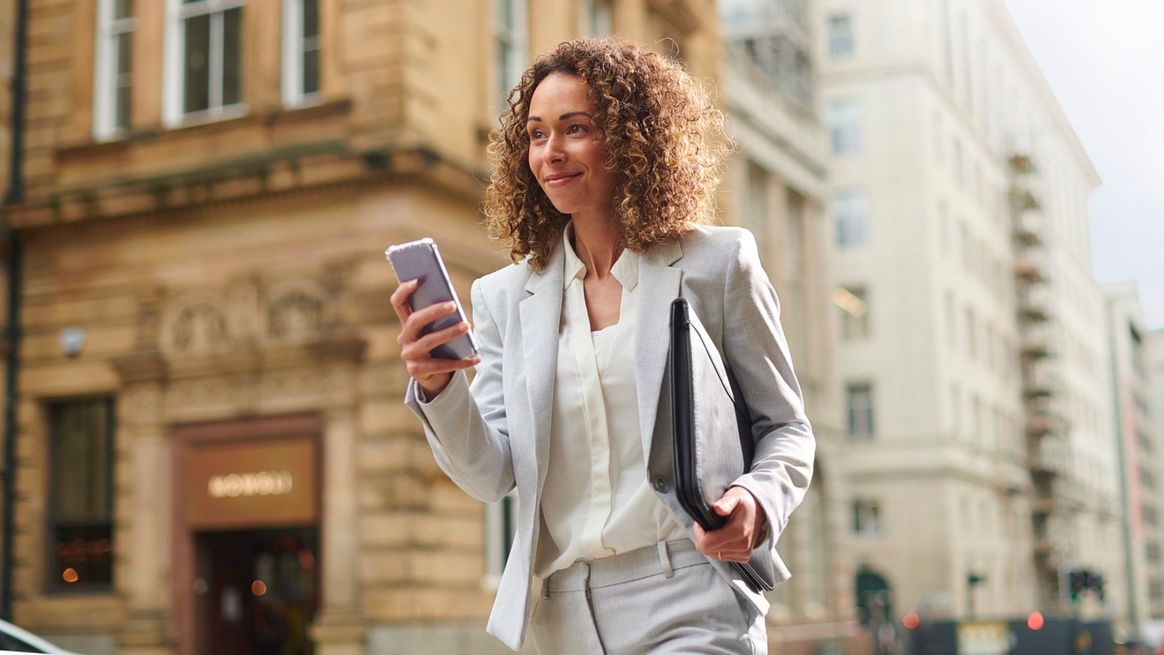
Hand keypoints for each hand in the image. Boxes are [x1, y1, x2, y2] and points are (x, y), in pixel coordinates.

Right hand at [390, 279, 479, 396]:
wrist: (431, 375)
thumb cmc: (438, 346)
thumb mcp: (435, 330)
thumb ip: (439, 318)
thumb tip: (453, 304)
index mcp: (406, 323)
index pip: (398, 303)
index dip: (404, 290)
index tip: (418, 280)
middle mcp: (404, 338)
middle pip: (415, 320)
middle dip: (434, 311)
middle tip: (454, 305)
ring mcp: (409, 355)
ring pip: (428, 341)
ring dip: (448, 333)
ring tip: (466, 326)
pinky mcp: (416, 371)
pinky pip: (441, 365)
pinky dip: (460, 362)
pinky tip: (476, 358)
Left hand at [692, 486, 766, 563]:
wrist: (759, 510)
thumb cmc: (743, 502)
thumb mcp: (734, 497)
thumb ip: (725, 503)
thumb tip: (717, 508)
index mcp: (739, 532)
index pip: (707, 543)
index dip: (698, 533)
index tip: (699, 522)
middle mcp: (742, 546)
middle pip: (708, 550)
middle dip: (702, 537)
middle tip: (705, 524)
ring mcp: (743, 553)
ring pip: (713, 555)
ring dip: (709, 543)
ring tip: (714, 529)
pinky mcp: (743, 557)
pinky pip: (721, 557)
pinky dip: (717, 548)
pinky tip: (721, 537)